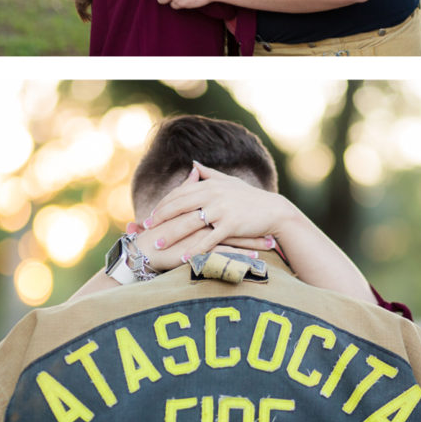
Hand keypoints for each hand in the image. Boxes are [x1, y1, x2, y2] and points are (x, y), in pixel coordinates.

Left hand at [127, 168, 267, 269]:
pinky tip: (184, 257)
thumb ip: (209, 174)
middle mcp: (213, 195)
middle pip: (179, 206)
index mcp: (210, 185)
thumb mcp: (229, 181)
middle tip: (146, 229)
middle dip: (161, 218)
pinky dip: (195, 249)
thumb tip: (193, 164)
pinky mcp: (230, 225)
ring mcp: (222, 210)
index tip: (151, 215)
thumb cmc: (250, 197)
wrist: (274, 210)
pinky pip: (208, 239)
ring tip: (157, 245)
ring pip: (190, 223)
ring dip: (171, 235)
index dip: (163, 204)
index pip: (180, 194)